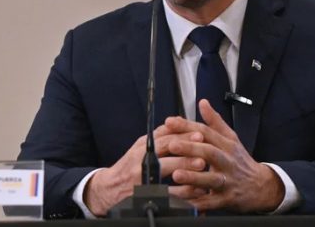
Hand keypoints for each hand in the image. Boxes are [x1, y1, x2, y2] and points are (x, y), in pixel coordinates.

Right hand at [84, 125, 207, 216]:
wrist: (111, 188)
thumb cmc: (128, 166)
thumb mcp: (139, 147)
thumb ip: (158, 135)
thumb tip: (175, 121)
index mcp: (142, 148)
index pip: (163, 138)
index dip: (181, 136)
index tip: (198, 134)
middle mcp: (142, 161)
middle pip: (166, 153)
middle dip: (187, 151)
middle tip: (204, 150)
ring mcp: (145, 177)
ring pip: (168, 172)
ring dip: (187, 170)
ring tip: (202, 168)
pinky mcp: (148, 193)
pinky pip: (168, 192)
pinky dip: (184, 191)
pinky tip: (195, 189)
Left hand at [165, 99, 285, 212]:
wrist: (262, 187)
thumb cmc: (240, 161)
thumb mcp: (231, 139)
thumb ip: (215, 122)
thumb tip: (202, 102)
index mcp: (226, 145)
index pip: (206, 132)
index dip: (187, 126)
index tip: (169, 121)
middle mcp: (227, 161)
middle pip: (210, 152)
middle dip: (190, 148)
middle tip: (171, 145)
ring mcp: (228, 181)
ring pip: (211, 178)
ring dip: (193, 177)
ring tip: (176, 175)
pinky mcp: (226, 199)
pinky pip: (210, 202)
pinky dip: (197, 202)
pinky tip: (182, 200)